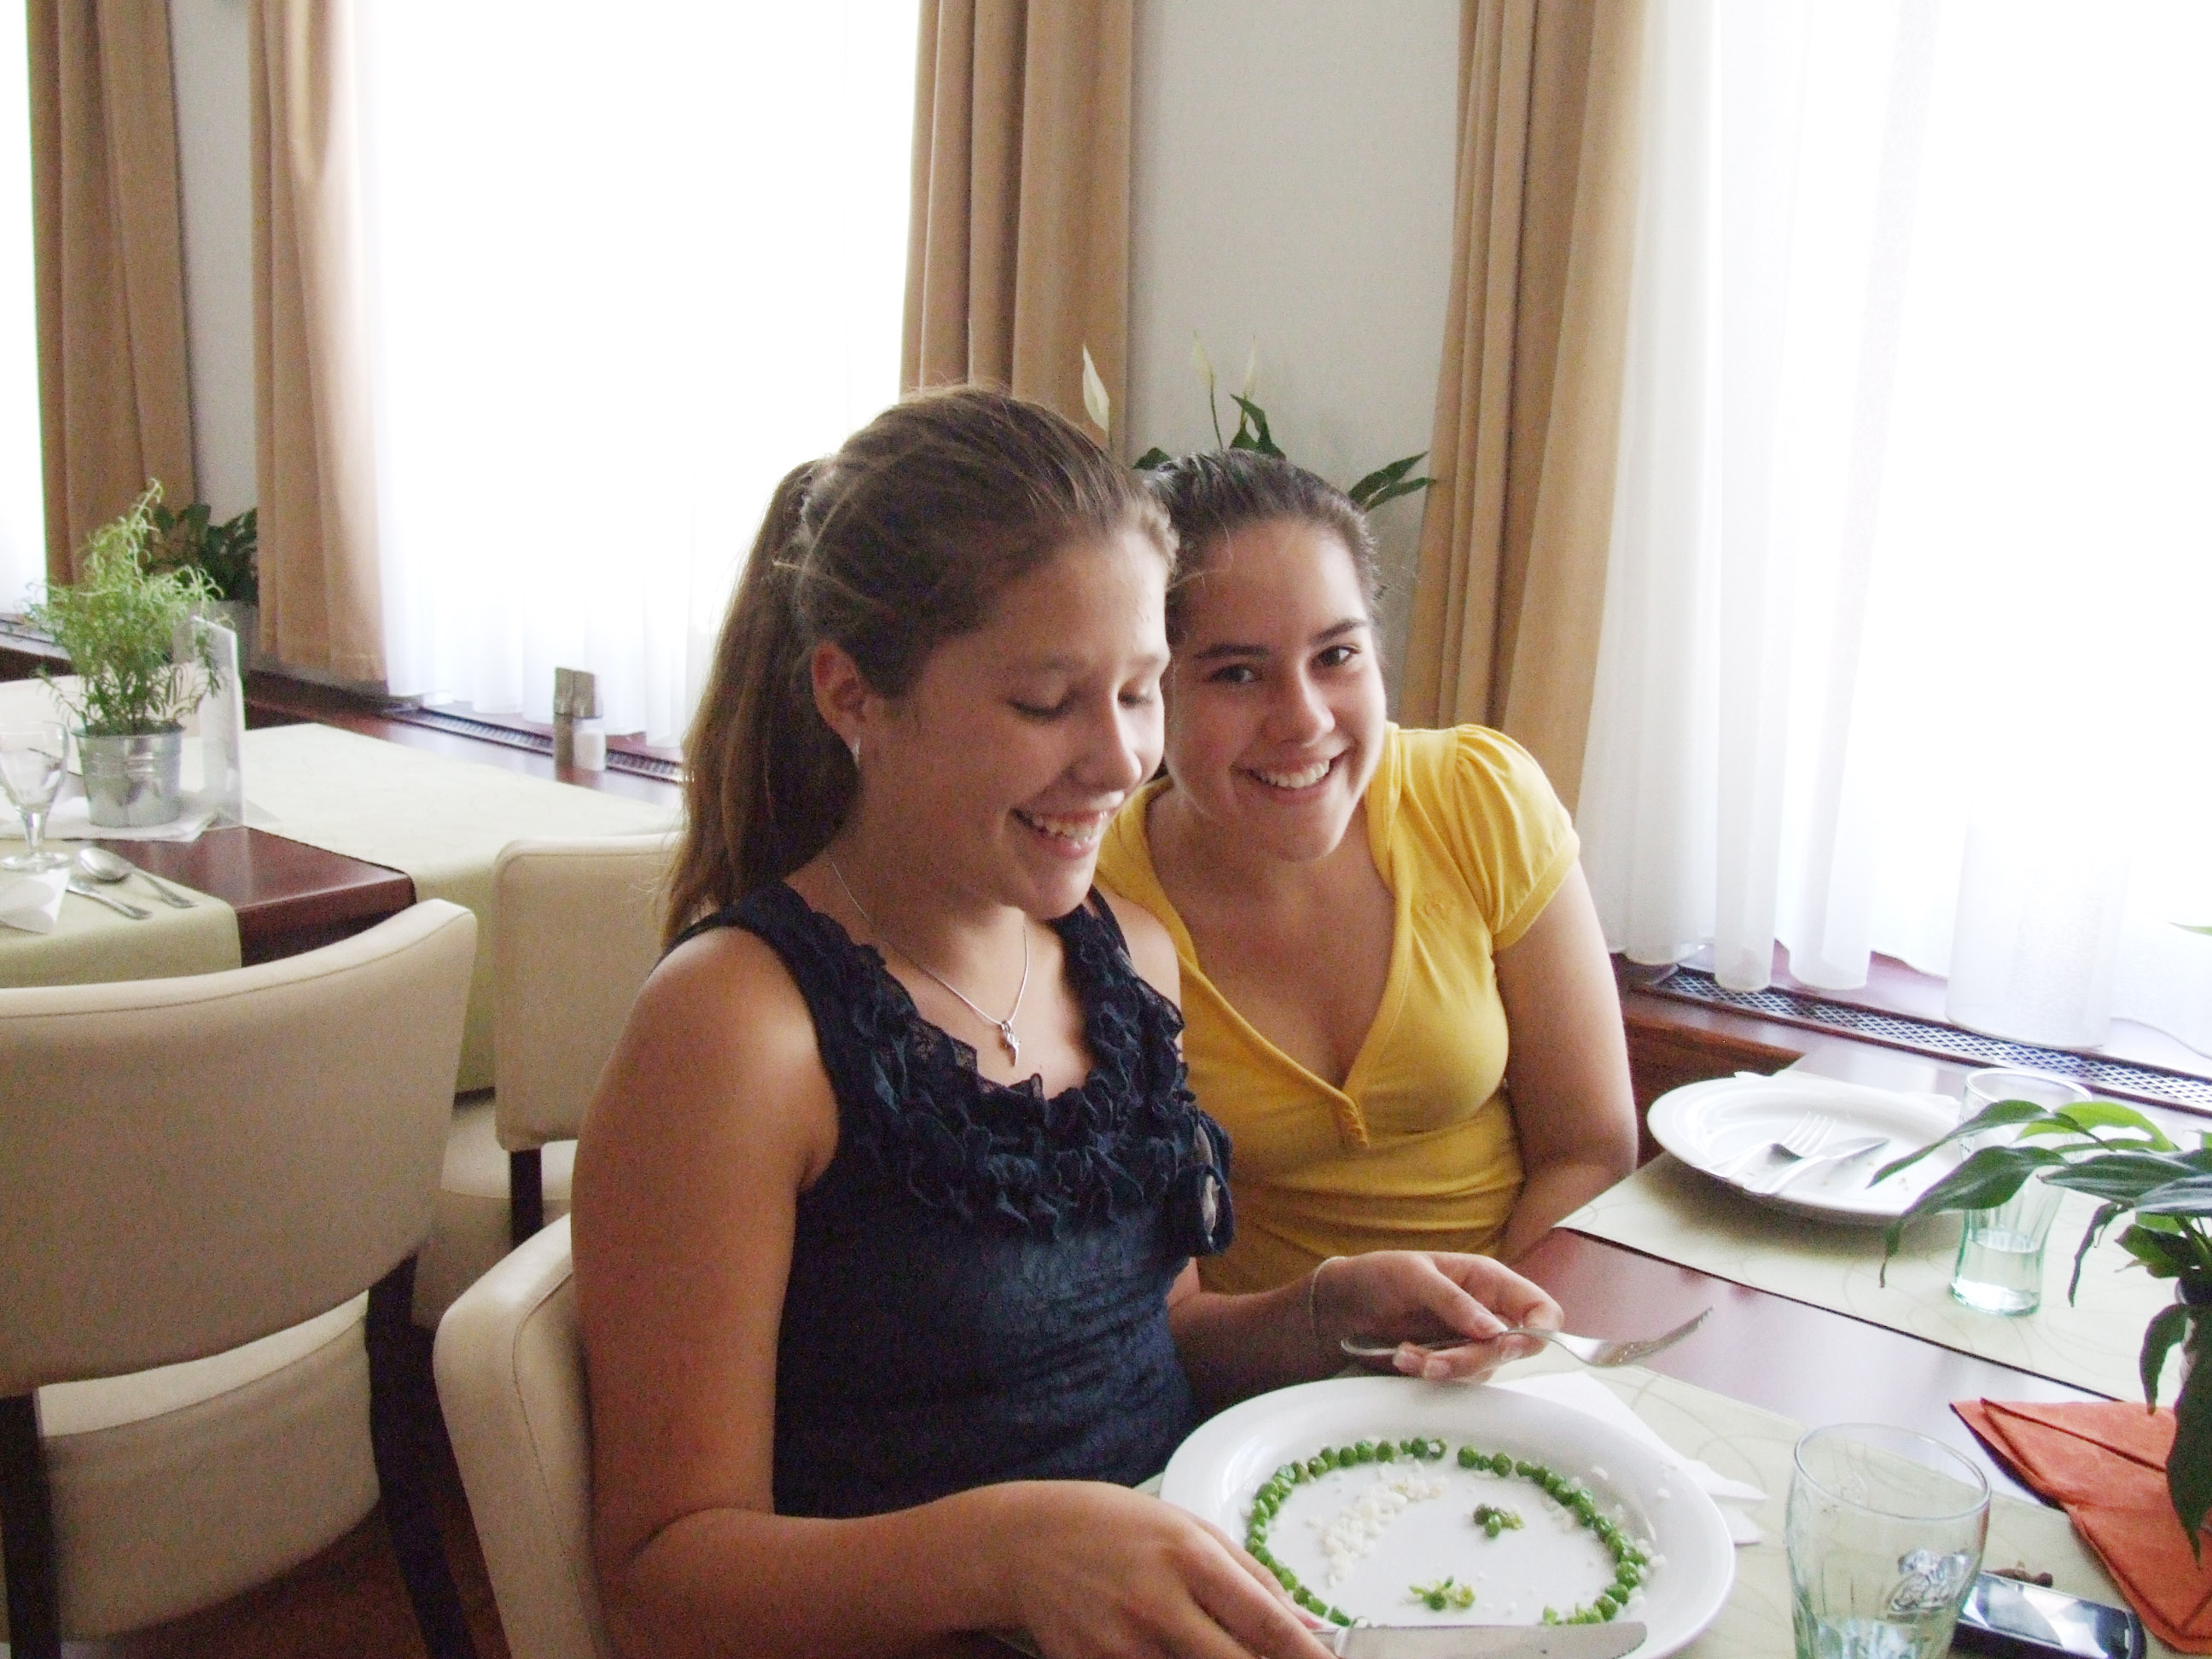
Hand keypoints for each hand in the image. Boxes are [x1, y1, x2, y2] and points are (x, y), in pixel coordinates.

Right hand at [996, 1481, 1335, 1658]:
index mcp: (1189, 1557)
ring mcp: (1122, 1645)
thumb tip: (1311, 1626)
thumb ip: (1254, 1578)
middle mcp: (1157, 1604)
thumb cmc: (1117, 1528)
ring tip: (1209, 1645)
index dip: (1309, 1657)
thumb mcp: (1189, 1528)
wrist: (1025, 1541)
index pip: (1266, 1622)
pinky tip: (1172, 1654)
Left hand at [1315, 1251, 1560, 1382]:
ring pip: (1483, 1371)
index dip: (1538, 1331)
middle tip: (1435, 1361)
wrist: (1342, 1306)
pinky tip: (1402, 1358)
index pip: (1541, 1310)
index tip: (1506, 1345)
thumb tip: (1495, 1331)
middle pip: (1513, 1350)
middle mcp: (1488, 1313)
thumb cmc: (1379, 1276)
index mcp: (1489, 1281)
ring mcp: (1470, 1342)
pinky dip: (1428, 1373)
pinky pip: (1455, 1380)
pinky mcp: (1450, 1364)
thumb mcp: (1413, 1276)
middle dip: (1473, 1358)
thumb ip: (1454, 1301)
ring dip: (1444, 1368)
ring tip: (1404, 1354)